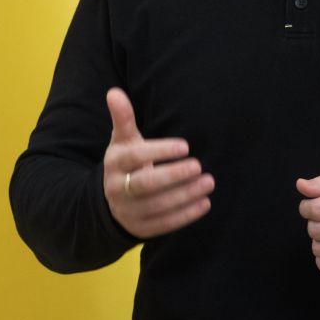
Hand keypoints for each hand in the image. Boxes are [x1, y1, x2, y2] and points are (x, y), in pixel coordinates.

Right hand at [103, 87, 213, 238]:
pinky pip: (164, 224)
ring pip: (158, 206)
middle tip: (199, 166)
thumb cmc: (126, 162)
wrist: (111, 200)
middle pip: (146, 184)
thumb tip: (114, 92)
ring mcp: (128, 211)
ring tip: (209, 182)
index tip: (186, 146)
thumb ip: (123, 118)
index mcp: (115, 163)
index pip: (136, 156)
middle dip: (174, 176)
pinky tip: (205, 203)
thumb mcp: (123, 141)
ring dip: (186, 195)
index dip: (160, 151)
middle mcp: (118, 188)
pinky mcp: (141, 228)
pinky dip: (186, 215)